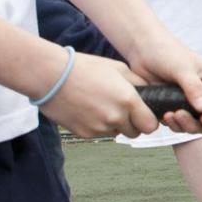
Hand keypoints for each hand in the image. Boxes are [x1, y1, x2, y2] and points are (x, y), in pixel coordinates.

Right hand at [43, 53, 164, 138]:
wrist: (50, 76)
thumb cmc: (84, 68)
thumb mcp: (118, 68)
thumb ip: (138, 83)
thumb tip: (150, 93)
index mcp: (128, 101)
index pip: (150, 126)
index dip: (149, 121)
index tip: (144, 115)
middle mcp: (115, 118)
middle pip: (135, 133)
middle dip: (132, 124)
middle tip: (123, 110)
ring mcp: (99, 128)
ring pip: (116, 133)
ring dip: (114, 125)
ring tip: (102, 106)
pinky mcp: (84, 134)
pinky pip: (99, 134)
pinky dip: (98, 126)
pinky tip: (89, 110)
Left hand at [125, 35, 201, 135]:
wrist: (142, 52)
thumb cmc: (167, 52)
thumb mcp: (183, 67)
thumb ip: (194, 87)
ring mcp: (191, 104)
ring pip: (198, 126)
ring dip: (188, 126)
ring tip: (175, 114)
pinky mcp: (175, 109)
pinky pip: (180, 125)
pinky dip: (175, 124)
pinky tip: (166, 115)